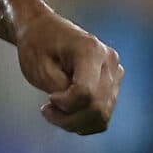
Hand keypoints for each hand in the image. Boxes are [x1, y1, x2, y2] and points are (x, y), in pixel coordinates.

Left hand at [15, 8, 122, 134]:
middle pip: (97, 107)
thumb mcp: (39, 67)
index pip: (86, 92)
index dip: (65, 104)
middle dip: (69, 119)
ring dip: (75, 122)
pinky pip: (103, 116)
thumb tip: (78, 109)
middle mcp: (109, 61)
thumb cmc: (37, 45)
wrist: (43, 29)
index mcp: (91, 49)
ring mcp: (115, 73)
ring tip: (54, 112)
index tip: (48, 99)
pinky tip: (66, 113)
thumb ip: (60, 89)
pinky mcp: (113, 85)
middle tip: (46, 111)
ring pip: (102, 116)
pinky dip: (84, 121)